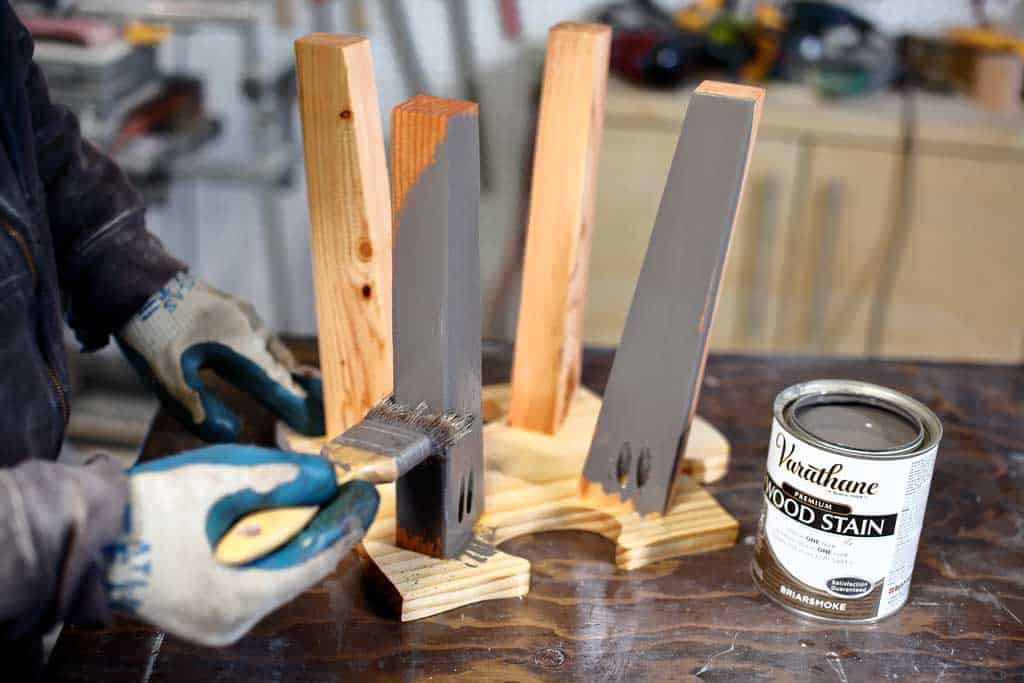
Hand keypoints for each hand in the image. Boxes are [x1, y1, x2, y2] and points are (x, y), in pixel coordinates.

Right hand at [102, 445, 377, 646]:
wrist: (84, 535)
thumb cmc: (146, 510)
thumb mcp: (219, 481)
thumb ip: (277, 478)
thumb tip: (324, 475)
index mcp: (239, 597)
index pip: (313, 561)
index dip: (345, 524)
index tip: (366, 494)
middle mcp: (232, 620)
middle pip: (298, 568)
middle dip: (324, 526)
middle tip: (350, 491)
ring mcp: (216, 620)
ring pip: (276, 573)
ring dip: (298, 534)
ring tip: (322, 496)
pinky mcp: (203, 608)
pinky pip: (251, 576)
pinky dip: (270, 546)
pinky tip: (283, 517)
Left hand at [117, 273, 323, 441]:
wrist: (134, 278)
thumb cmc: (150, 328)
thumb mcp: (166, 374)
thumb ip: (196, 404)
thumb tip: (229, 433)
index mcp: (241, 342)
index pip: (278, 378)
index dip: (293, 399)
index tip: (309, 418)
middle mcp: (251, 325)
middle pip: (280, 362)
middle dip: (291, 385)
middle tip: (303, 406)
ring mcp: (244, 311)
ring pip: (271, 345)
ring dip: (279, 367)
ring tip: (288, 386)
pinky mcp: (233, 305)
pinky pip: (259, 333)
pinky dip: (266, 352)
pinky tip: (259, 360)